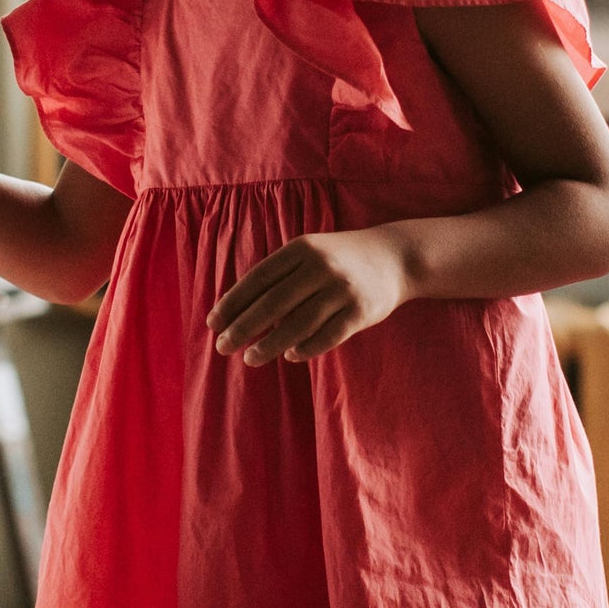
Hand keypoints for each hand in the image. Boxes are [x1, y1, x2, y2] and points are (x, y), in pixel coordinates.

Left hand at [208, 229, 410, 364]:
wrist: (395, 256)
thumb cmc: (339, 259)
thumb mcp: (309, 253)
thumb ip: (278, 275)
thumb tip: (234, 308)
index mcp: (301, 249)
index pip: (257, 279)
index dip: (232, 303)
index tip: (213, 324)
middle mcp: (320, 267)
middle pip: (272, 303)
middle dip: (243, 328)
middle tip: (222, 347)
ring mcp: (342, 290)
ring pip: (298, 324)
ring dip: (269, 345)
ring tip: (249, 359)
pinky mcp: (361, 312)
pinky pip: (328, 336)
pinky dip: (306, 348)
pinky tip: (290, 356)